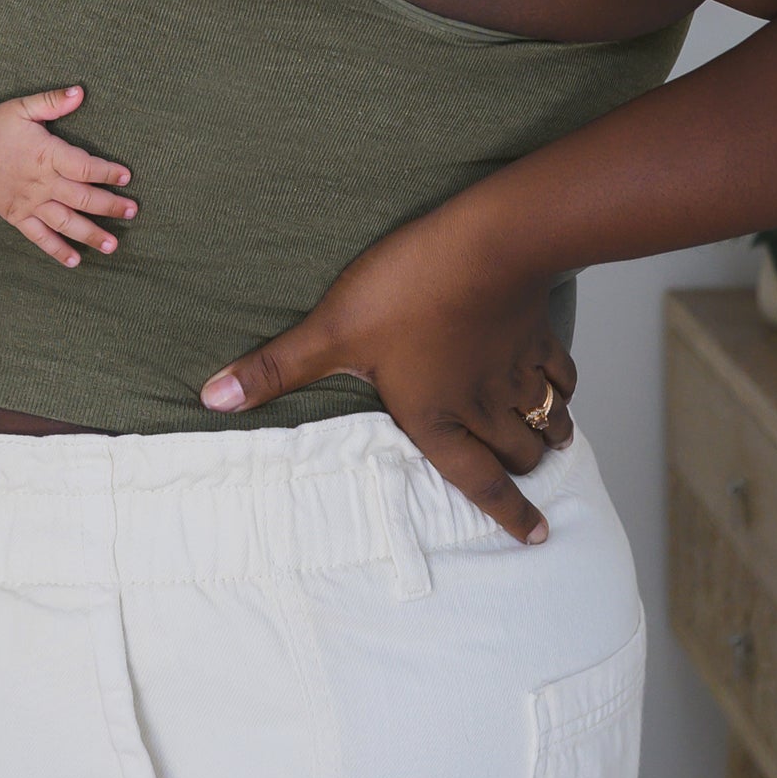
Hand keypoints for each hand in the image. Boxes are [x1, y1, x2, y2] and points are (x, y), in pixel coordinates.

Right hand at [0, 85, 135, 265]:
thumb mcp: (23, 107)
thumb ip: (53, 101)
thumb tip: (80, 91)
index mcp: (47, 155)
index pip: (85, 167)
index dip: (108, 172)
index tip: (126, 176)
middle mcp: (42, 183)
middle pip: (83, 198)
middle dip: (110, 206)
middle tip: (132, 212)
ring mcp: (30, 203)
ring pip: (66, 223)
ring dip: (91, 234)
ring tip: (113, 245)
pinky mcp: (17, 216)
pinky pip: (40, 238)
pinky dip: (58, 250)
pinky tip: (76, 261)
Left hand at [200, 201, 576, 544]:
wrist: (487, 241)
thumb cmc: (407, 289)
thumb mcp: (331, 329)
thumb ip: (276, 368)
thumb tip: (213, 398)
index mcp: (437, 418)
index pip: (479, 483)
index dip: (510, 514)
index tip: (536, 536)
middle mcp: (484, 406)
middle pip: (520, 455)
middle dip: (526, 473)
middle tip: (530, 484)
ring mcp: (517, 370)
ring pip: (548, 420)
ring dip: (550, 437)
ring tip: (549, 445)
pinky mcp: (538, 333)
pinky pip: (562, 375)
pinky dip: (564, 390)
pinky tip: (556, 386)